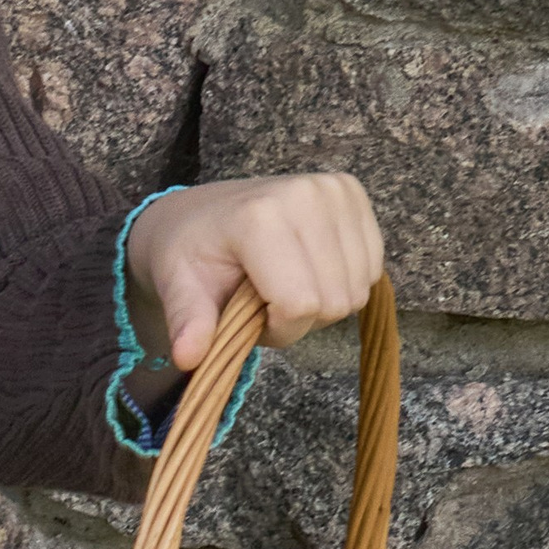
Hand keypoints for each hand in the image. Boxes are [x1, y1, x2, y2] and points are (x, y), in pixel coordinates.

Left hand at [124, 171, 385, 371]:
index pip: (300, 303)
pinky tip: (308, 266)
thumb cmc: (190, 253)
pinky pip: (371, 270)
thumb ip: (187, 323)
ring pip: (357, 291)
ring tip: (283, 281)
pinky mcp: (353, 192)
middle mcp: (305, 195)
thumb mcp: (177, 288)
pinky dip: (341, 282)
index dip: (277, 328)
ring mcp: (334, 190)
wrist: (202, 212)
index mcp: (259, 217)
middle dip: (299, 319)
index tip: (248, 315)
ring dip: (322, 303)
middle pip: (334, 302)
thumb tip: (187, 358)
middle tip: (263, 300)